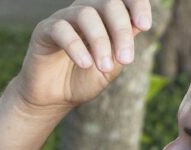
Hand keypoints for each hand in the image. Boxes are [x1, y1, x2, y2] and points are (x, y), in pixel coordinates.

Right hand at [12, 0, 153, 112]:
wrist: (55, 98)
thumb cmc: (84, 79)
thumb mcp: (111, 66)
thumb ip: (123, 47)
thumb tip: (139, 24)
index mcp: (105, 17)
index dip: (137, 4)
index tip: (145, 25)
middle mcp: (86, 10)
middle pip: (108, 3)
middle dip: (121, 31)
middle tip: (126, 60)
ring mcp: (64, 18)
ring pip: (86, 14)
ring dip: (100, 42)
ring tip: (104, 67)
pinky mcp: (45, 30)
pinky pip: (62, 29)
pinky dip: (76, 47)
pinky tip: (85, 64)